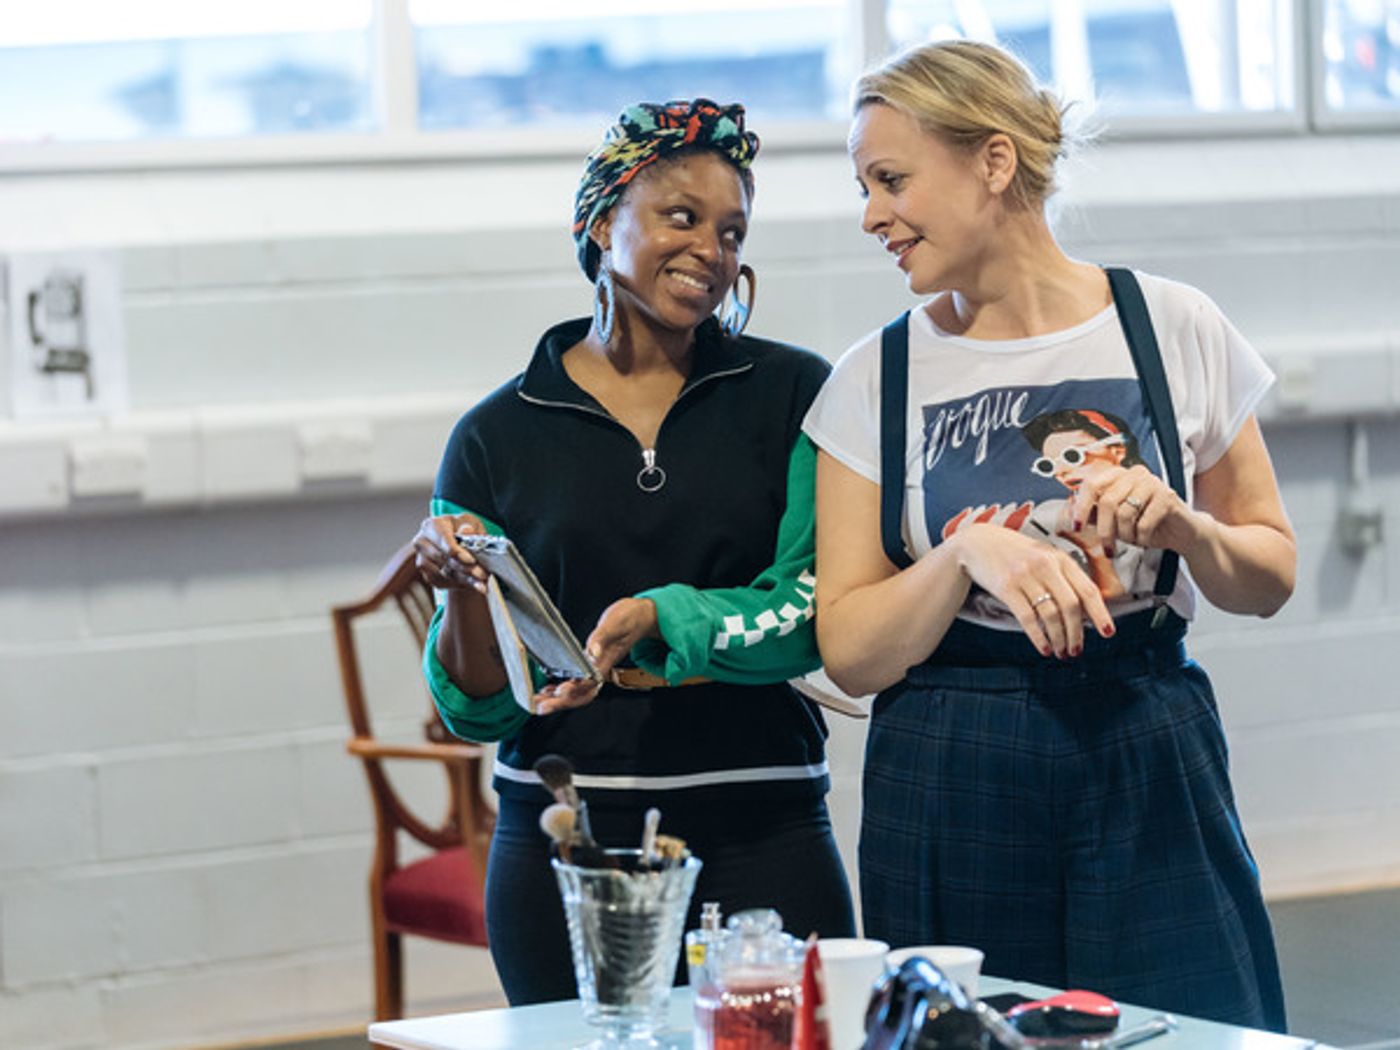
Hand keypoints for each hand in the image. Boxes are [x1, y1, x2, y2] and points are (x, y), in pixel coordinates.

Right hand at [411, 513, 488, 591]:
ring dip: (464, 580)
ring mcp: (422, 560)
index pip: (444, 541)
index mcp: (432, 526)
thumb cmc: (464, 529)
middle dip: (465, 569)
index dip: (458, 552)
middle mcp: (422, 543)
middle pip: (444, 559)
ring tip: (481, 583)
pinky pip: (442, 583)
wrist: (459, 543)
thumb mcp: (471, 523)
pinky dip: (459, 585)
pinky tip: (473, 584)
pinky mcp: (426, 574)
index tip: (472, 561)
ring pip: (443, 574)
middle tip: (483, 575)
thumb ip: (469, 527)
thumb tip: (466, 531)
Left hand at [534, 598, 658, 715]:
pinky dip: (561, 689)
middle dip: (561, 702)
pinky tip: (548, 690)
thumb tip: (592, 652)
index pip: (590, 682)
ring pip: (577, 691)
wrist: (641, 617)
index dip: (575, 689)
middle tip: (540, 706)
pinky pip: (575, 682)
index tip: (560, 691)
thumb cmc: (629, 619)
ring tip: (538, 702)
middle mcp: (600, 668)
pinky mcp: (590, 663)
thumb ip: (603, 637)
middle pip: (582, 694)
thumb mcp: (616, 623)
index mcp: (606, 661)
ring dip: (558, 700)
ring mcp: (595, 668)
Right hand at [945, 523, 1114, 657]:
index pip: (1088, 589)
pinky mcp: (1006, 587)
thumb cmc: (1016, 554)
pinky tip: (1044, 649)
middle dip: (1077, 633)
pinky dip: (1038, 637)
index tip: (1108, 633)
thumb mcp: (1044, 556)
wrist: (977, 542)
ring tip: (1061, 652)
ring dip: (1059, 638)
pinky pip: (1027, 618)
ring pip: (1050, 614)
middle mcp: (1045, 565)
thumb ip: (1064, 576)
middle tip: (1076, 650)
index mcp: (1060, 558)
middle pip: (1071, 605)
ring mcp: (1025, 576)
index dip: (1100, 613)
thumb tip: (1086, 611)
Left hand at [1066, 465, 1201, 557]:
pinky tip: (1145, 539)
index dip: (1080, 507)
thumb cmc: (1148, 525)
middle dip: (1104, 530)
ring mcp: (1152, 483)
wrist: (1183, 533)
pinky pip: (1143, 523)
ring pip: (1124, 512)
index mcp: (1119, 475)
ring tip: (1132, 540)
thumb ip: (1095, 514)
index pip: (1091, 484)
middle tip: (1108, 547)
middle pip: (1107, 501)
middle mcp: (1135, 474)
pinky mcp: (1167, 497)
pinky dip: (1141, 538)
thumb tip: (1070, 515)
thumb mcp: (1116, 521)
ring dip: (1125, 534)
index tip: (1075, 527)